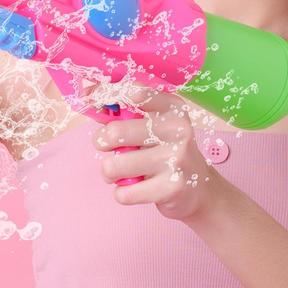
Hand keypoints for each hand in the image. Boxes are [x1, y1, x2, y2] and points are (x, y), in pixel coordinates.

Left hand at [89, 85, 229, 223]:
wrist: (200, 189)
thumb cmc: (166, 151)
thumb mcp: (156, 125)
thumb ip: (127, 112)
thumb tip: (88, 94)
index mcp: (172, 108)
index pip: (133, 93)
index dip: (104, 95)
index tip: (92, 100)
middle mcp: (177, 130)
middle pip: (114, 132)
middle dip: (101, 142)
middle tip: (109, 148)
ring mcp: (175, 159)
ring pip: (113, 166)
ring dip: (110, 172)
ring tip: (122, 172)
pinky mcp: (171, 188)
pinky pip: (123, 193)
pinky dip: (122, 193)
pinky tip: (136, 188)